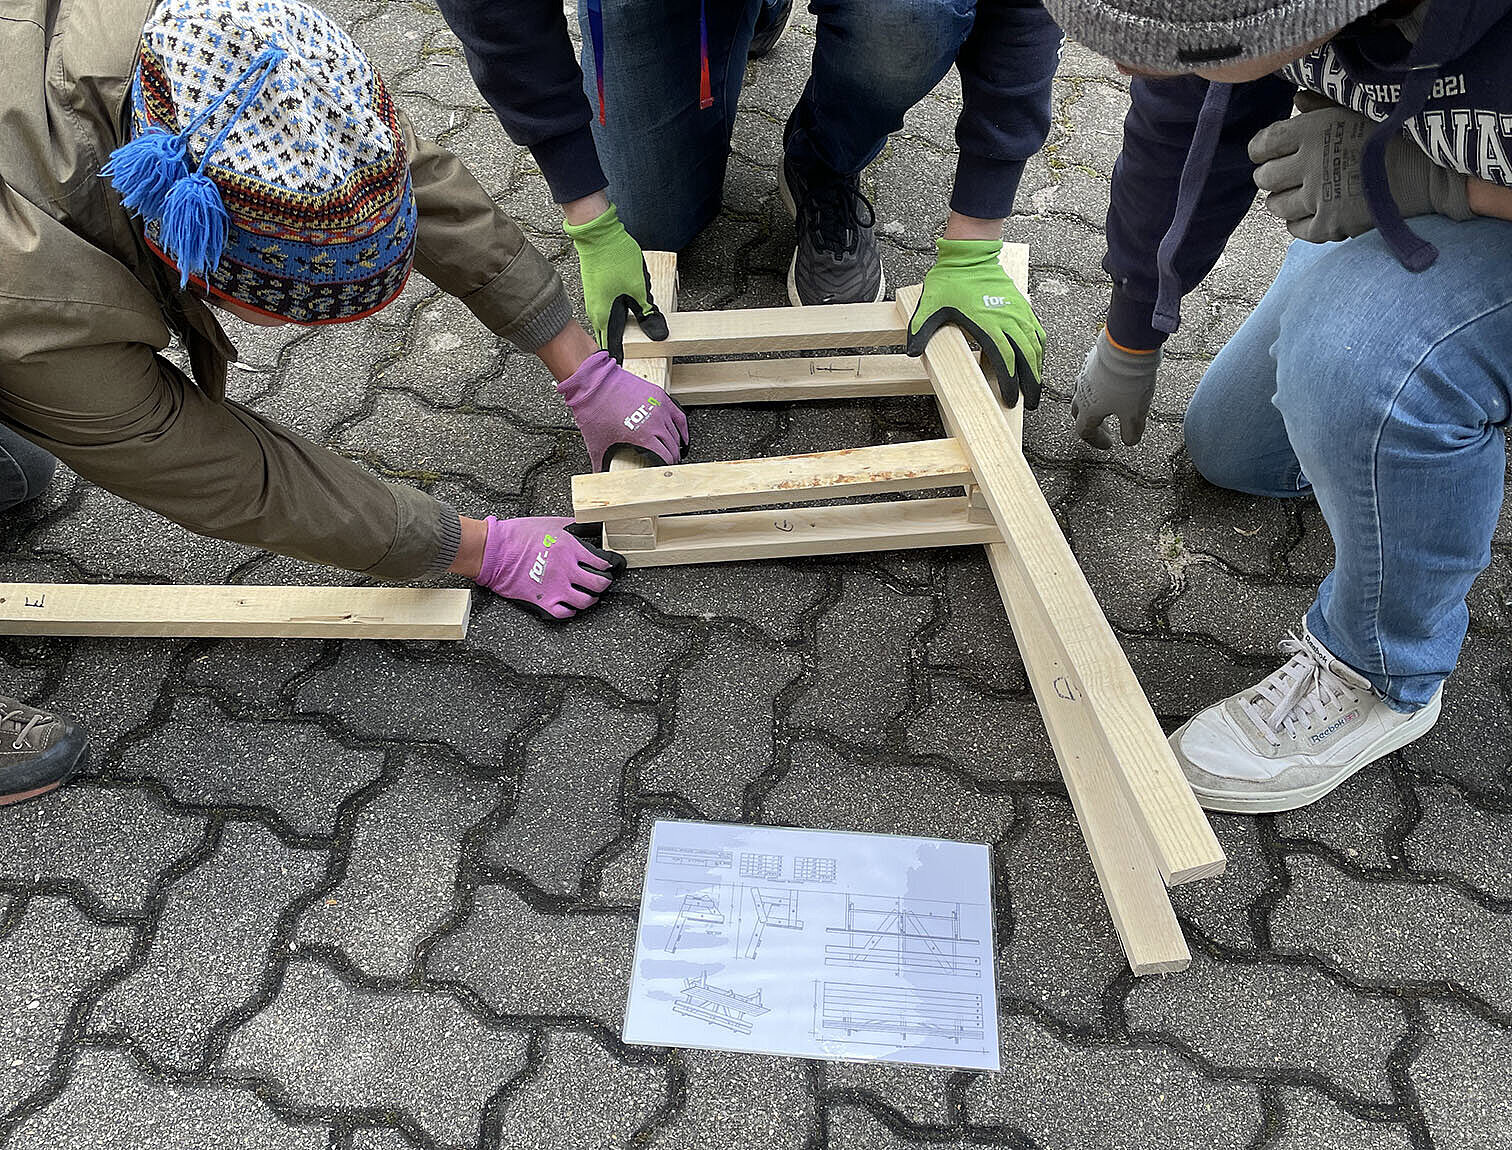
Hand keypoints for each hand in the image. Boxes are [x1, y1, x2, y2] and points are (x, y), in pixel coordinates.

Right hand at [474, 516, 623, 620]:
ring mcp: (556, 587)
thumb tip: (584, 527)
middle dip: (604, 584)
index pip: (601, 563)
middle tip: (602, 583)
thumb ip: (570, 527)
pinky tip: (570, 606)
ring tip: (589, 596)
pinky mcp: (543, 600)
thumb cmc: (516, 535)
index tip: (608, 567)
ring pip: (585, 601)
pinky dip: (570, 612)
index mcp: (570, 549)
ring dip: (590, 599)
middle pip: (599, 584)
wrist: (493, 550)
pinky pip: (564, 613)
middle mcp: (567, 569)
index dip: (608, 566)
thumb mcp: (549, 523)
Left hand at [557, 350, 688, 471]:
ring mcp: (660, 409)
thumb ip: (600, 464)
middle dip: (671, 457)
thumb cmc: (595, 411)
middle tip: (667, 462)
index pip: (665, 457)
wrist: (594, 384)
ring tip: (672, 451)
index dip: (665, 465)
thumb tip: (600, 475)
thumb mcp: (597, 444)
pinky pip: (678, 416)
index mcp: (643, 437)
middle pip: (672, 446)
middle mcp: (656, 423)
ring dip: (675, 444)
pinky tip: (683, 437)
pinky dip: (682, 428)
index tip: (662, 469)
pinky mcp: (660, 397)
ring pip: (676, 433)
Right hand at [563, 202, 668, 359]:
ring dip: (620, 340)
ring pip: (610, 328)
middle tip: (630, 374)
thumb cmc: (615, 258)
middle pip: (611, 341)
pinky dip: (618, 325)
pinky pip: (609, 316)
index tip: (625, 382)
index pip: (613, 350)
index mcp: (606, 317)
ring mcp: (596, 303)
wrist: (598, 234)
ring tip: (630, 355)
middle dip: (621, 356)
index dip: (621, 365)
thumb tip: (658, 335)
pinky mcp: (599, 294)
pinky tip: (627, 326)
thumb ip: (648, 315)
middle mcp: (597, 314)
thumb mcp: (639, 289)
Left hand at [906, 239, 1045, 408]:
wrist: (970, 254)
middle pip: (1026, 357)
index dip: (1011, 382)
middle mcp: (1007, 320)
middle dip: (1030, 382)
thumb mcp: (930, 305)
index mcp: (987, 324)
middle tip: (1030, 403)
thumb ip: (921, 329)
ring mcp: (1017, 312)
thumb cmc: (950, 280)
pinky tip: (1037, 359)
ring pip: (1035, 345)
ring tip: (1036, 387)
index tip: (1011, 399)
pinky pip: (1036, 331)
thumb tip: (912, 352)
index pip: (1005, 360)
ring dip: (1038, 368)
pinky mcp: (1022, 306)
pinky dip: (1039, 348)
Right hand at [1071, 329, 1160, 448]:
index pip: (1085, 431)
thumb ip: (1131, 432)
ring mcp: (1085, 376)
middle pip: (1079, 414)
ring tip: (1107, 406)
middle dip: (1092, 424)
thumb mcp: (1134, 414)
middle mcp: (1081, 394)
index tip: (1109, 444)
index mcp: (1088, 410)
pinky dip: (1097, 388)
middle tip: (1106, 429)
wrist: (1127, 348)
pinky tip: (1110, 385)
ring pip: (1082, 395)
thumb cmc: (1128, 382)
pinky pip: (1090, 379)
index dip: (1096, 440)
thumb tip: (1129, 441)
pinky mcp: (1091, 361)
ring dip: (1092, 405)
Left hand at [1248, 92, 1472, 242]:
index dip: (1261, 150)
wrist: (1429, 171)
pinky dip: (1298, 222)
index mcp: (1312, 130)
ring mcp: (1317, 197)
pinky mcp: (1328, 224)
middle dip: (1271, 176)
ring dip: (1283, 200)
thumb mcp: (1356, 108)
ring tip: (1299, 194)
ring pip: (1276, 205)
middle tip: (1285, 175)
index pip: (1262, 144)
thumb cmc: (1393, 134)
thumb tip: (1295, 99)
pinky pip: (1295, 229)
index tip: (1268, 152)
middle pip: (1265, 177)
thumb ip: (1321, 104)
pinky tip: (1311, 212)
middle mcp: (1309, 163)